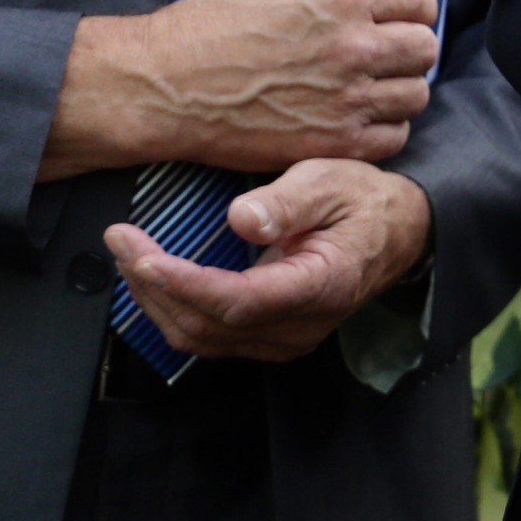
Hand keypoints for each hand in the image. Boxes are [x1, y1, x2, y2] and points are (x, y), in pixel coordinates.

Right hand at [40, 0, 439, 181]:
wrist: (161, 87)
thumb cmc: (206, 35)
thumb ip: (338, 2)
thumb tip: (377, 11)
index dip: (411, 11)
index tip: (401, 21)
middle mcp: (355, 45)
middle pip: (424, 48)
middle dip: (407, 53)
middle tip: (382, 62)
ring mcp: (349, 96)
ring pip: (416, 94)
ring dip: (396, 94)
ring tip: (365, 94)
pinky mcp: (336, 142)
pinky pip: (393, 138)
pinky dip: (381, 133)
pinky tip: (354, 124)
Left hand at [104, 158, 431, 360]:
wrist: (400, 234)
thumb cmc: (366, 202)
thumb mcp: (334, 181)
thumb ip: (289, 200)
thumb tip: (241, 219)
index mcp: (322, 286)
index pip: (239, 302)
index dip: (184, 284)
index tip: (141, 255)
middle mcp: (300, 326)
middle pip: (207, 325)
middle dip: (152, 286)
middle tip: (121, 240)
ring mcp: (284, 339)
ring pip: (199, 338)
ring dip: (155, 301)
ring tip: (128, 256)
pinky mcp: (269, 339)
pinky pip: (208, 337)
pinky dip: (173, 309)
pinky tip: (156, 278)